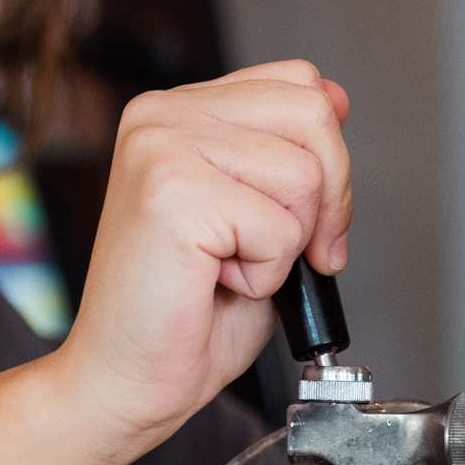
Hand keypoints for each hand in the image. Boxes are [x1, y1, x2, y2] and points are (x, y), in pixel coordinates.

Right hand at [55, 59, 352, 455]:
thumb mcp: (259, 213)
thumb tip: (338, 98)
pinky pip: (279, 227)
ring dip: (286, 244)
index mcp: (179, 110)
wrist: (126, 380)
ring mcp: (161, 148)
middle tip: (281, 254)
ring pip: (303, 174)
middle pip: (312, 114)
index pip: (300, 85)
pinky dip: (266, 273)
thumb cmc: (184, 313)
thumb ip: (291, 151)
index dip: (327, 160)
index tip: (306, 222)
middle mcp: (161, 116)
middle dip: (325, 200)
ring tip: (227, 267)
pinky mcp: (171, 194)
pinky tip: (213, 282)